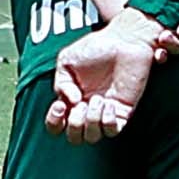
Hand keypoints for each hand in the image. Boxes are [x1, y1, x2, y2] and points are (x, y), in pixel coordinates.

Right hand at [42, 7, 173, 141]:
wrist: (124, 40)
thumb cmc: (96, 48)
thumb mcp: (67, 60)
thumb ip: (61, 83)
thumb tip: (69, 103)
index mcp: (71, 101)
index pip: (57, 126)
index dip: (54, 122)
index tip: (60, 105)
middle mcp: (87, 110)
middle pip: (75, 138)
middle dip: (74, 124)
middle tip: (81, 103)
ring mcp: (105, 113)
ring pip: (93, 137)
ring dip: (91, 121)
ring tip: (97, 99)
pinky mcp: (123, 111)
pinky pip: (112, 130)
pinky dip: (107, 121)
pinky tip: (109, 103)